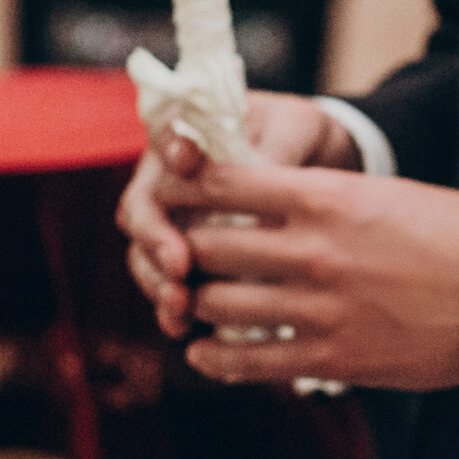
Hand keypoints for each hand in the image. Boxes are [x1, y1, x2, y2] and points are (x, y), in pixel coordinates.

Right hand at [117, 91, 362, 335]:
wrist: (316, 163)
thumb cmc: (300, 135)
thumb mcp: (296, 128)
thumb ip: (276, 152)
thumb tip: (264, 194)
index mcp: (188, 134)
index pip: (164, 137)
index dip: (169, 150)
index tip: (188, 161)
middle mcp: (168, 181)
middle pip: (142, 210)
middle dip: (155, 240)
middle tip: (178, 265)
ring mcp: (174, 224)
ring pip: (147, 256)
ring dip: (158, 283)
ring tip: (180, 306)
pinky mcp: (190, 261)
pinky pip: (172, 288)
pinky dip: (175, 309)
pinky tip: (186, 330)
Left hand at [156, 159, 458, 389]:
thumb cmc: (458, 238)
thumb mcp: (387, 195)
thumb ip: (322, 201)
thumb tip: (265, 204)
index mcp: (329, 197)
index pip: (223, 182)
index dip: (183, 185)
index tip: (169, 191)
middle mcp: (314, 251)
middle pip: (207, 244)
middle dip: (184, 249)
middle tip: (178, 253)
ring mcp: (319, 308)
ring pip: (217, 304)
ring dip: (198, 303)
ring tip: (195, 302)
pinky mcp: (332, 357)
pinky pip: (248, 360)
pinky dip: (214, 357)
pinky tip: (204, 351)